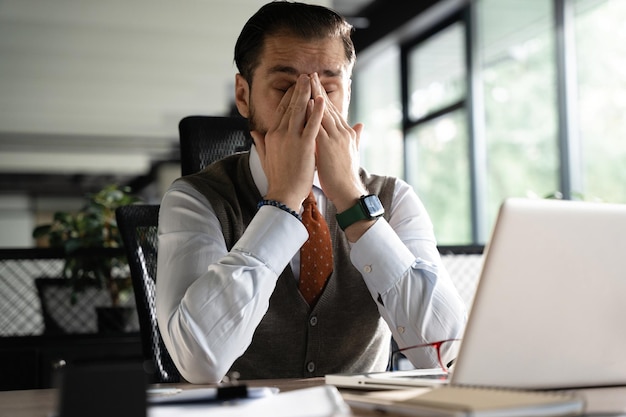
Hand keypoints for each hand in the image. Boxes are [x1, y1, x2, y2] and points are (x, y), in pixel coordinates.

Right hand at [251, 74, 324, 210]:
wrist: (283, 194)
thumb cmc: (278, 178)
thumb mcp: (265, 157)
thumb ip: (260, 143)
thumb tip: (253, 131)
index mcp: (271, 136)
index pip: (281, 111)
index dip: (288, 97)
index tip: (294, 86)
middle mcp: (280, 134)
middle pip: (289, 106)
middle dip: (297, 90)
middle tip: (305, 76)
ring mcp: (291, 138)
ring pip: (299, 111)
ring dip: (306, 93)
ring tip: (312, 79)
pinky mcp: (304, 145)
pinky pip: (312, 124)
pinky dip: (316, 111)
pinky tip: (321, 99)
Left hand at [310, 72, 365, 211]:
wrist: (348, 191)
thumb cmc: (346, 175)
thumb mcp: (352, 152)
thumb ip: (356, 137)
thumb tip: (361, 125)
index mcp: (346, 134)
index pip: (334, 111)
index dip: (325, 96)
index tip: (317, 84)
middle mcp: (342, 132)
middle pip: (328, 106)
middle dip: (319, 90)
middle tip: (311, 74)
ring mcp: (336, 138)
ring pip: (324, 112)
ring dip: (315, 95)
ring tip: (307, 81)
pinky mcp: (328, 145)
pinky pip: (318, 125)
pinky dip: (313, 113)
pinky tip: (307, 102)